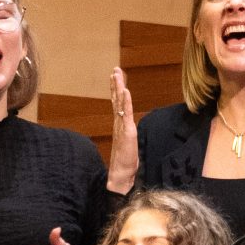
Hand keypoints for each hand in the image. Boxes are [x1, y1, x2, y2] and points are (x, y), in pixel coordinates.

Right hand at [107, 67, 138, 193]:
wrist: (121, 173)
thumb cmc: (126, 160)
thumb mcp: (129, 142)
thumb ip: (128, 132)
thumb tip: (130, 127)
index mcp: (119, 124)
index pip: (117, 103)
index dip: (116, 90)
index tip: (115, 77)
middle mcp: (118, 123)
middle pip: (116, 99)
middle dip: (115, 84)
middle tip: (115, 70)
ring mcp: (121, 126)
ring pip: (119, 103)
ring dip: (118, 87)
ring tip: (116, 74)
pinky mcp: (127, 131)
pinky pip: (126, 113)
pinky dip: (125, 101)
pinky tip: (125, 91)